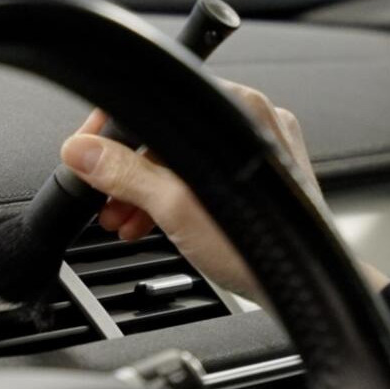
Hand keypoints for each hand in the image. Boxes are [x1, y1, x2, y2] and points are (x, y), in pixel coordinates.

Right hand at [59, 80, 389, 302]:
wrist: (306, 288)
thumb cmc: (260, 248)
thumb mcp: (176, 208)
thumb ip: (126, 175)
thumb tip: (83, 153)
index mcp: (235, 108)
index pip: (155, 101)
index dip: (111, 130)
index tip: (85, 153)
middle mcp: (252, 118)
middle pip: (166, 133)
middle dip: (127, 171)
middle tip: (104, 200)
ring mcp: (260, 145)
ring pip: (183, 155)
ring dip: (147, 188)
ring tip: (124, 221)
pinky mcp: (263, 172)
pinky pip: (205, 171)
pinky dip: (176, 194)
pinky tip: (154, 221)